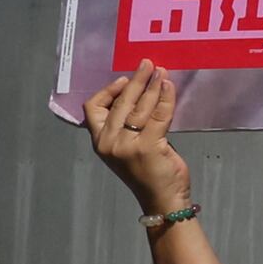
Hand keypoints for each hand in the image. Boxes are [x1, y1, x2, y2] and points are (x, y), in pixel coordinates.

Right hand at [82, 64, 193, 214]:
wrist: (162, 200)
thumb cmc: (148, 173)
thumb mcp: (126, 149)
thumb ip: (127, 127)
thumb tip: (139, 96)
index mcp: (99, 142)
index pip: (92, 109)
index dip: (107, 91)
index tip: (123, 80)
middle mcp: (109, 143)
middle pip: (120, 103)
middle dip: (135, 80)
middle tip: (147, 64)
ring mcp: (127, 145)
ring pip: (139, 106)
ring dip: (151, 85)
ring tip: (161, 71)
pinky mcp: (149, 146)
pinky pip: (158, 115)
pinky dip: (165, 98)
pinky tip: (169, 87)